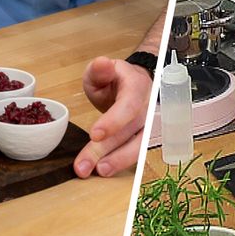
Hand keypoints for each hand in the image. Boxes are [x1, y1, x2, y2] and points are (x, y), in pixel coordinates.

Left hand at [73, 56, 152, 178]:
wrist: (137, 85)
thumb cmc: (117, 80)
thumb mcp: (104, 69)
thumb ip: (99, 69)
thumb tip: (102, 64)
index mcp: (137, 87)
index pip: (128, 105)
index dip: (114, 121)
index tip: (95, 134)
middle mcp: (148, 108)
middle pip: (130, 131)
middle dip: (106, 150)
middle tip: (84, 166)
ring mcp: (150, 125)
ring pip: (138, 146)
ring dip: (118, 162)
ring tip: (97, 171)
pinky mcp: (147, 139)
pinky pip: (137, 153)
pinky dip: (122, 164)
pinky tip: (104, 170)